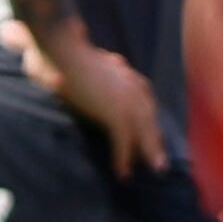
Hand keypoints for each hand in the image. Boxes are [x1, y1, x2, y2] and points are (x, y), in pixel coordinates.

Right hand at [4, 22, 167, 176]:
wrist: (61, 48)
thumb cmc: (67, 54)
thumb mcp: (91, 65)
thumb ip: (100, 73)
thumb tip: (105, 72)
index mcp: (129, 77)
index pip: (145, 105)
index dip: (149, 122)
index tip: (152, 136)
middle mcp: (133, 88)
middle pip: (150, 120)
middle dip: (155, 141)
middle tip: (160, 162)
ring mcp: (127, 100)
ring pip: (143, 132)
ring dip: (149, 153)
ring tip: (154, 171)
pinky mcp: (115, 111)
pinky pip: (123, 140)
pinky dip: (124, 157)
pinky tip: (124, 173)